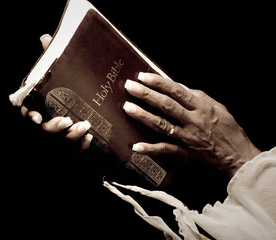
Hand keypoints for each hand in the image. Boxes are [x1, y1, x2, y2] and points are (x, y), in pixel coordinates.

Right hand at [20, 34, 92, 151]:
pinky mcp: (74, 147)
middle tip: (67, 120)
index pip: (28, 114)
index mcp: (41, 110)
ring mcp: (61, 138)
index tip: (36, 117)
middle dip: (53, 127)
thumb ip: (50, 59)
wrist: (86, 115)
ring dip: (72, 136)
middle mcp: (49, 125)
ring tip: (85, 125)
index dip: (29, 117)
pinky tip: (91, 138)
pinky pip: (76, 152)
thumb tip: (46, 37)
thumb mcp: (59, 76)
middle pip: (44, 131)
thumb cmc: (67, 95)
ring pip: (61, 143)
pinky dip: (82, 146)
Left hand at [123, 72, 260, 176]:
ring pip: (161, 124)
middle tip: (130, 86)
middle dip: (145, 94)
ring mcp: (187, 138)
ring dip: (143, 116)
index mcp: (202, 107)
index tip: (143, 76)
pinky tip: (136, 146)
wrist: (238, 158)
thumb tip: (180, 87)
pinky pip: (164, 150)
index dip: (158, 83)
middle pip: (165, 105)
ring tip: (128, 107)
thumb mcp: (219, 108)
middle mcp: (193, 121)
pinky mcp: (184, 153)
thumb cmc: (229, 132)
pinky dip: (150, 149)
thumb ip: (199, 97)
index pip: (176, 91)